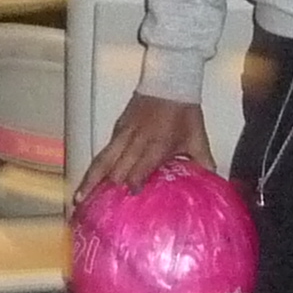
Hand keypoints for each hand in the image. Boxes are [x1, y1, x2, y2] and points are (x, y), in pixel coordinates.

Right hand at [77, 93, 210, 201]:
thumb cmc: (184, 111)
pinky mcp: (117, 129)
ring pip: (103, 160)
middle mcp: (136, 140)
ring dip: (91, 180)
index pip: (141, 166)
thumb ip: (204, 163)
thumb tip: (213, 185)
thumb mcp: (198, 138)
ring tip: (79, 199)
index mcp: (157, 144)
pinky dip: (95, 167)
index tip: (130, 196)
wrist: (170, 80)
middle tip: (97, 212)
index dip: (134, 181)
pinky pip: (104, 151)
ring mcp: (123, 134)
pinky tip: (87, 182)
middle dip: (107, 188)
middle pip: (116, 167)